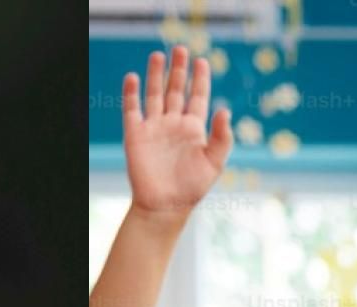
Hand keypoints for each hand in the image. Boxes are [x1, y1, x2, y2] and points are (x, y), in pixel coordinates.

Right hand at [121, 47, 231, 215]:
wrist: (164, 207)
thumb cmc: (192, 188)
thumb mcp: (214, 162)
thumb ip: (222, 137)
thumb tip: (224, 109)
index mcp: (194, 129)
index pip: (198, 97)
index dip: (200, 79)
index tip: (202, 61)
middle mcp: (173, 124)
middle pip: (176, 90)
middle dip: (179, 70)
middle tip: (181, 49)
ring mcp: (154, 128)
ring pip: (155, 95)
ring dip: (156, 75)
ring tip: (158, 54)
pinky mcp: (136, 136)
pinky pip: (132, 110)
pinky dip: (131, 94)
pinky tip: (133, 77)